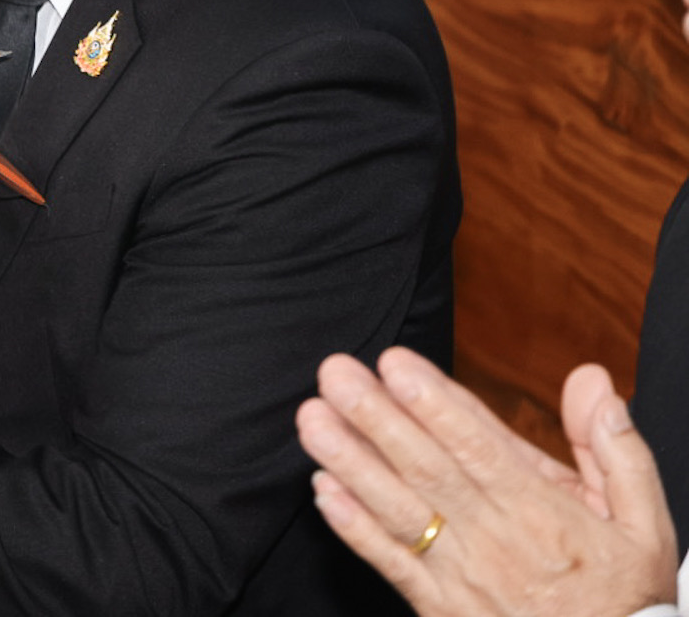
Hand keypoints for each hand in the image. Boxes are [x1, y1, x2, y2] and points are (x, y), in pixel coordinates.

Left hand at [297, 347, 676, 616]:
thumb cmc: (624, 596)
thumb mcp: (643, 522)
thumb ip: (616, 448)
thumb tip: (594, 381)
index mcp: (541, 510)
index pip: (478, 445)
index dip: (434, 403)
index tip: (394, 363)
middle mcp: (495, 537)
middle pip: (426, 468)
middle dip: (376, 418)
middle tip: (334, 373)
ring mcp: (462, 574)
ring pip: (399, 510)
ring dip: (350, 463)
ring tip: (312, 420)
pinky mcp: (440, 608)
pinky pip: (391, 564)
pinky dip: (354, 529)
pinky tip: (321, 491)